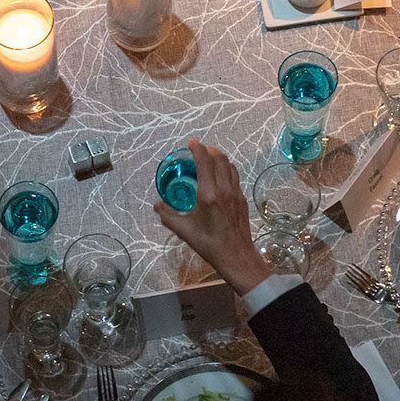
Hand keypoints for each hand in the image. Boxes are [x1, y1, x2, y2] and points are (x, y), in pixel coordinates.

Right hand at [152, 141, 270, 294]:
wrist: (236, 257)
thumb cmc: (209, 244)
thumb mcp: (184, 231)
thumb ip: (168, 216)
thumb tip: (157, 205)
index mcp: (208, 195)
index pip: (205, 162)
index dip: (198, 149)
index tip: (192, 143)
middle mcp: (224, 190)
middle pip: (220, 159)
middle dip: (210, 151)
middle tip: (199, 152)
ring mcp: (236, 194)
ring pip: (231, 166)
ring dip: (220, 160)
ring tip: (210, 163)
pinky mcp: (242, 200)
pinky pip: (235, 178)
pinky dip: (227, 171)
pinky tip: (220, 180)